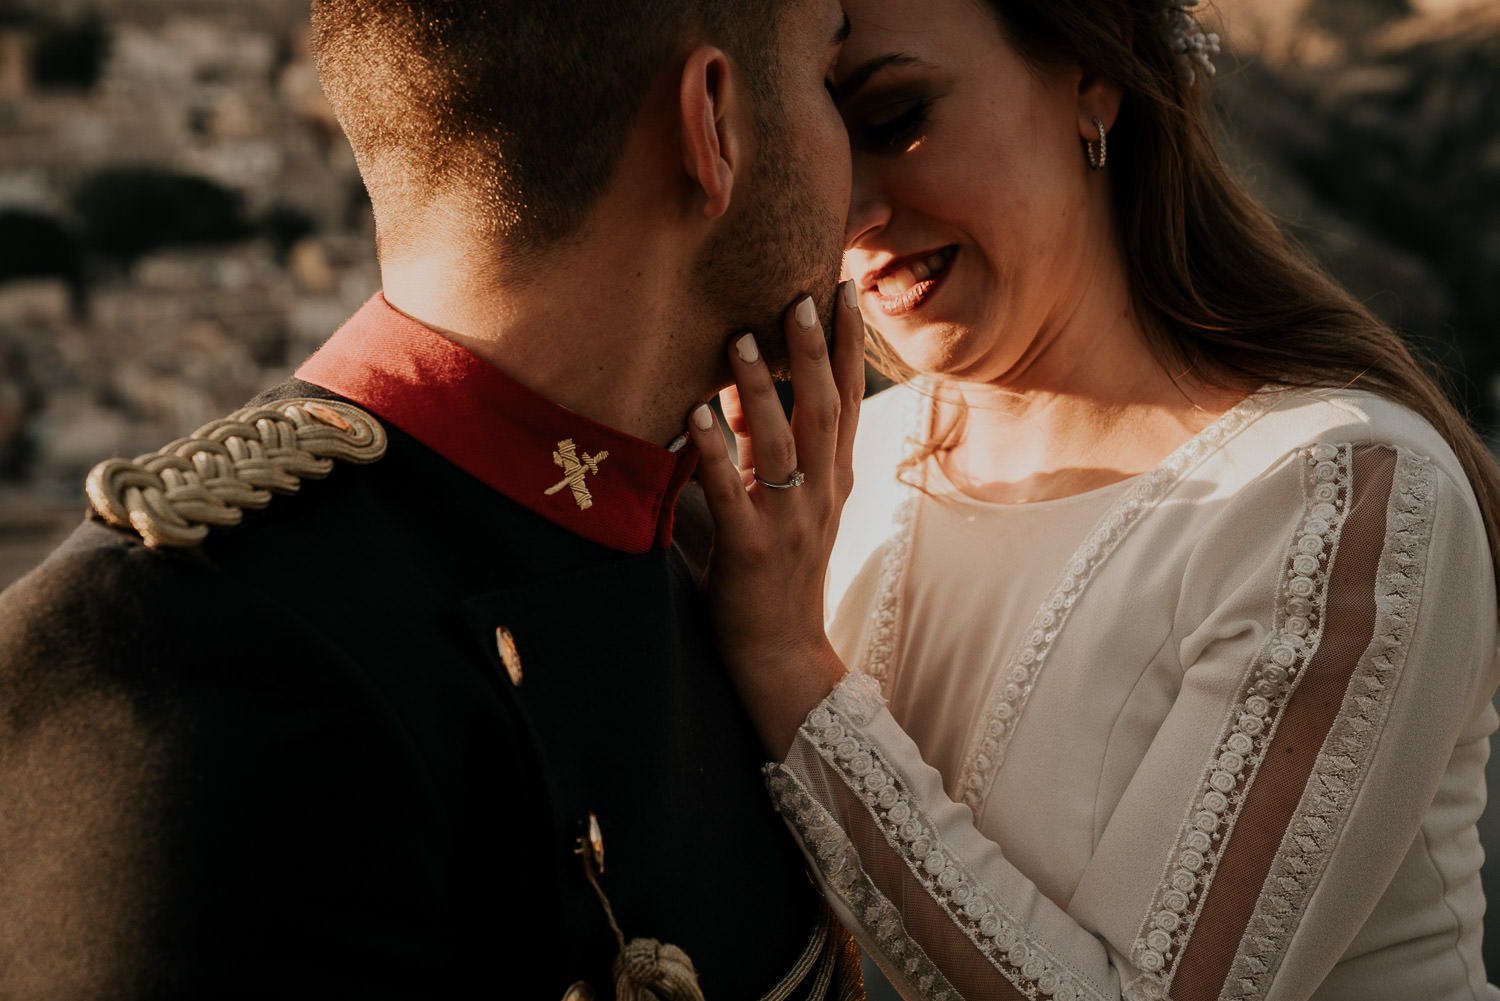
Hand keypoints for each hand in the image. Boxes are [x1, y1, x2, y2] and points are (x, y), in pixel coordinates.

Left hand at [687, 281, 863, 757]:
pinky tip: (695, 414)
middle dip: (814, 351)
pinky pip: (731, 493)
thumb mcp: (785, 507)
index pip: (848, 399)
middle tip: (800, 295)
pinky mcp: (752, 552)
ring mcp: (790, 523)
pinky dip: (714, 452)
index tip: (845, 291)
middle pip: (826, 409)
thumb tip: (732, 398)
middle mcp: (821, 495)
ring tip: (740, 340)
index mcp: (834, 480)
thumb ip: (764, 453)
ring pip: (783, 444)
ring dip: (760, 390)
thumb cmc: (776, 578)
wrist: (782, 658)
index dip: (848, 345)